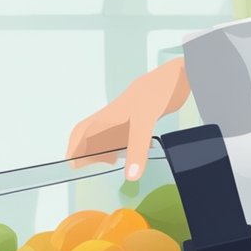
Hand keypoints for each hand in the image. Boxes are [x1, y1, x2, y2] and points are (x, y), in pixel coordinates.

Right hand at [65, 57, 190, 179]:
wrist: (178, 75)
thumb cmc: (156, 90)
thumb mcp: (145, 121)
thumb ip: (137, 149)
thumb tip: (131, 175)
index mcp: (108, 116)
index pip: (82, 131)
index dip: (74, 147)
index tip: (72, 164)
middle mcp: (114, 117)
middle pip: (91, 136)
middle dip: (87, 152)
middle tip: (89, 167)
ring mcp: (127, 118)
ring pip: (108, 137)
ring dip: (107, 150)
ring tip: (110, 163)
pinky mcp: (141, 119)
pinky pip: (126, 136)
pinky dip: (126, 148)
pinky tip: (134, 155)